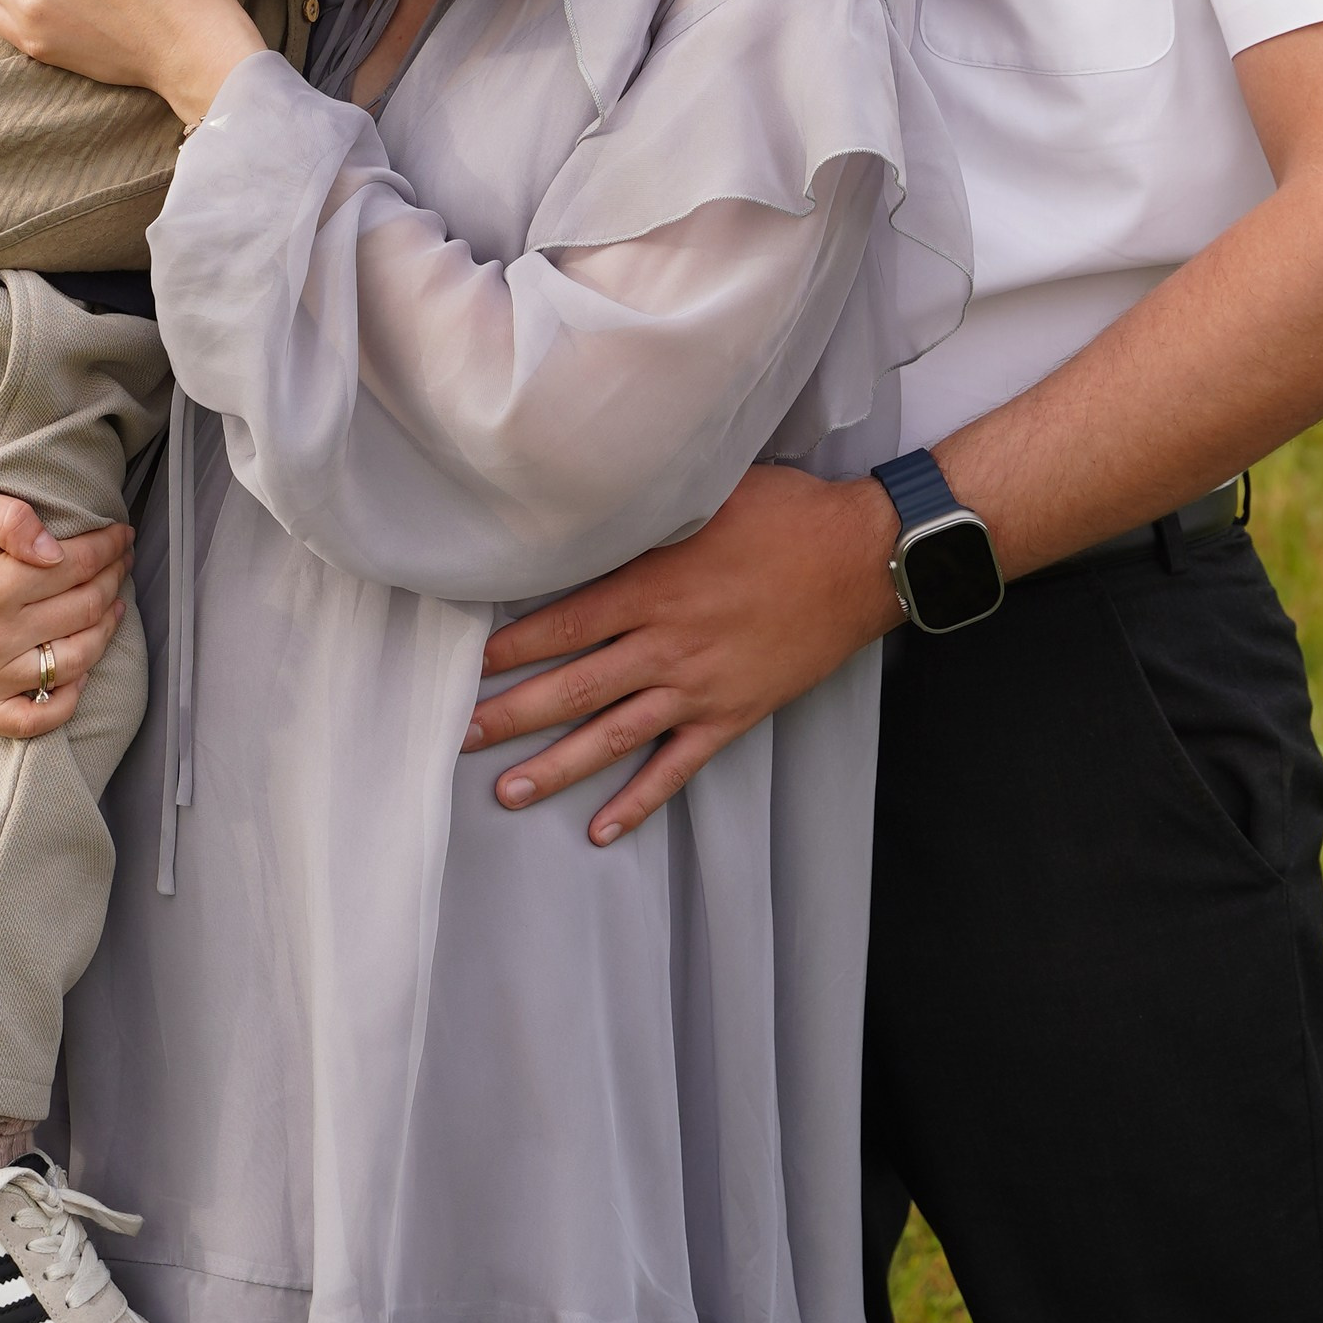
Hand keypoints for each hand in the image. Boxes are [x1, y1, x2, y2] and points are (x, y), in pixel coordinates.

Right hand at [0, 492, 132, 737]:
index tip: (121, 535)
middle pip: (82, 609)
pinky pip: (32, 720)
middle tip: (121, 562)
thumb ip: (10, 518)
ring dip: (105, 631)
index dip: (109, 547)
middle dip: (113, 580)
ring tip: (113, 604)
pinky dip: (66, 702)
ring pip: (73, 661)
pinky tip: (81, 672)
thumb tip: (56, 549)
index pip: (77, 565)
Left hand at [463, 463, 900, 842]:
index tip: (471, 666)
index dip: (513, 648)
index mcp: (654, 585)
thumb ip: (648, 513)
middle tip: (461, 736)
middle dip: (511, 714)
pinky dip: (639, 802)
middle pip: (573, 688)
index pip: (564, 624)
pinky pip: (676, 768)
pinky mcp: (732, 715)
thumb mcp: (709, 494)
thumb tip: (593, 508)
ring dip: (555, 767)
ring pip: (612, 736)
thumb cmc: (787, 514)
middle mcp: (668, 644)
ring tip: (506, 791)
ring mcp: (700, 687)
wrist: (861, 560)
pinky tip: (602, 828)